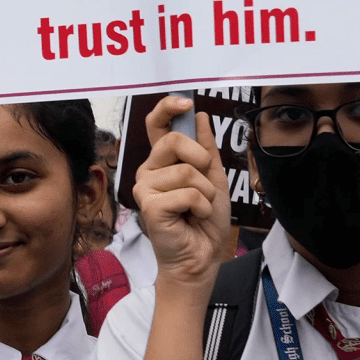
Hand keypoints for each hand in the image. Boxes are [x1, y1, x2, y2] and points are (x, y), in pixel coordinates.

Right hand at [136, 96, 232, 290]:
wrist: (202, 256)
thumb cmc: (204, 221)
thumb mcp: (213, 178)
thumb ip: (206, 148)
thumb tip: (199, 115)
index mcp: (162, 162)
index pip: (156, 125)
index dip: (168, 108)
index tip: (185, 103)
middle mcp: (149, 172)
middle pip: (173, 141)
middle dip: (200, 159)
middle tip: (205, 181)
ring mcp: (145, 189)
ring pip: (185, 170)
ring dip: (206, 192)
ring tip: (199, 208)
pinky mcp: (149, 207)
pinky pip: (187, 193)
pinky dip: (201, 206)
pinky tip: (193, 218)